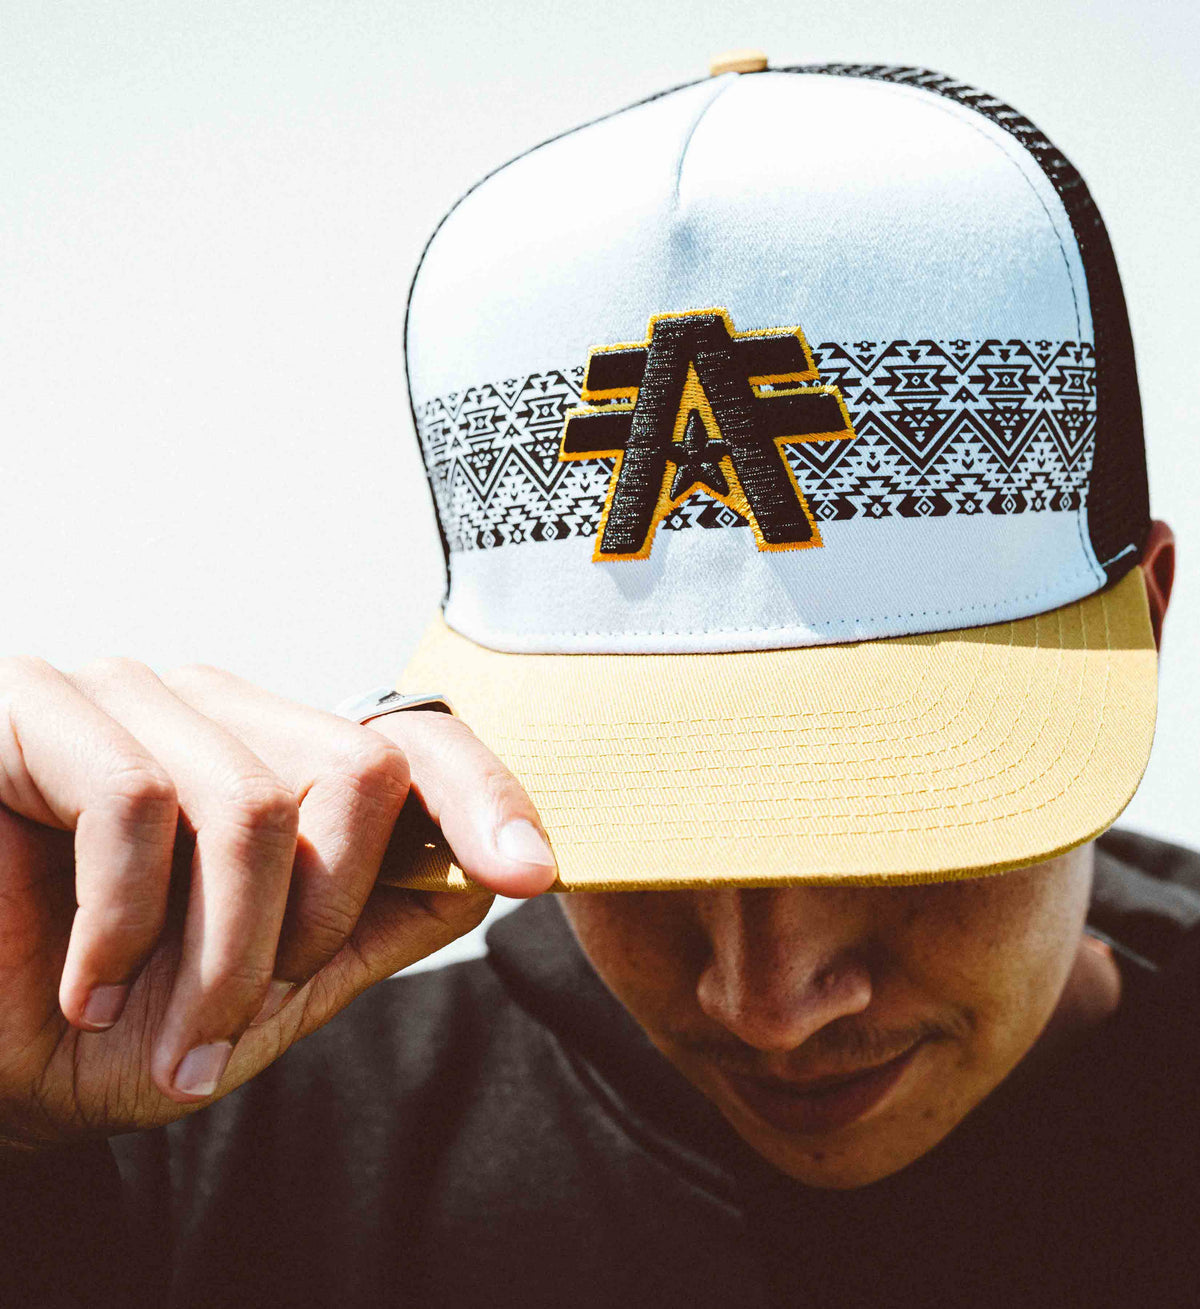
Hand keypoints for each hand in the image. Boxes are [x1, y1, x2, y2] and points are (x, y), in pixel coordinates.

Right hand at [0, 658, 555, 1148]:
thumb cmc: (117, 1021)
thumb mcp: (267, 994)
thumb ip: (369, 928)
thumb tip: (482, 880)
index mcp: (278, 761)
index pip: (411, 739)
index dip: (482, 794)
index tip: (533, 872)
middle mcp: (216, 711)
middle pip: (357, 770)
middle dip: (321, 919)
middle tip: (250, 1009)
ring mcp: (128, 698)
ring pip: (253, 803)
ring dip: (221, 957)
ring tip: (169, 1034)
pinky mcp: (37, 709)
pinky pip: (135, 800)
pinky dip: (124, 926)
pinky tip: (89, 989)